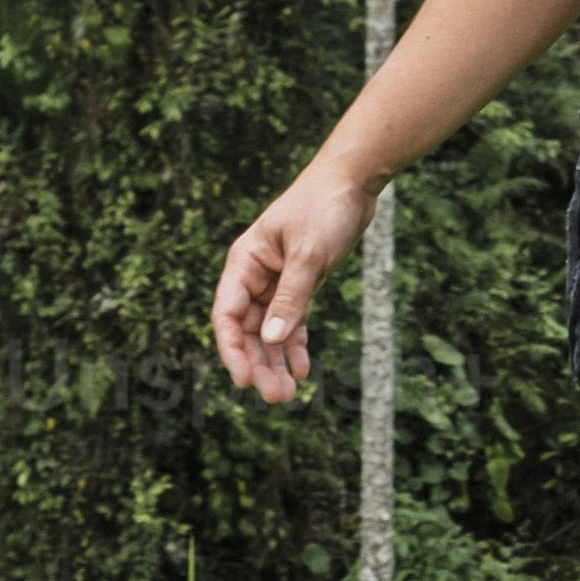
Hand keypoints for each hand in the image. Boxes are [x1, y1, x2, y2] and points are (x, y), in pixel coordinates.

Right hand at [210, 162, 372, 405]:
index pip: (228, 315)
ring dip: (276, 362)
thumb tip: (272, 340)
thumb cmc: (324, 208)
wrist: (351, 182)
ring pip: (269, 332)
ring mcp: (276, 282)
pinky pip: (291, 323)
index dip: (233, 350)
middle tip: (276, 398)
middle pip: (248, 330)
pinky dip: (295, 346)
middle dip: (259, 364)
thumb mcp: (309, 254)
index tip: (244, 380)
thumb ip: (291, 297)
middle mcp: (254, 275)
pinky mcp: (300, 285)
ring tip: (289, 393)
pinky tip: (304, 370)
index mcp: (244, 263)